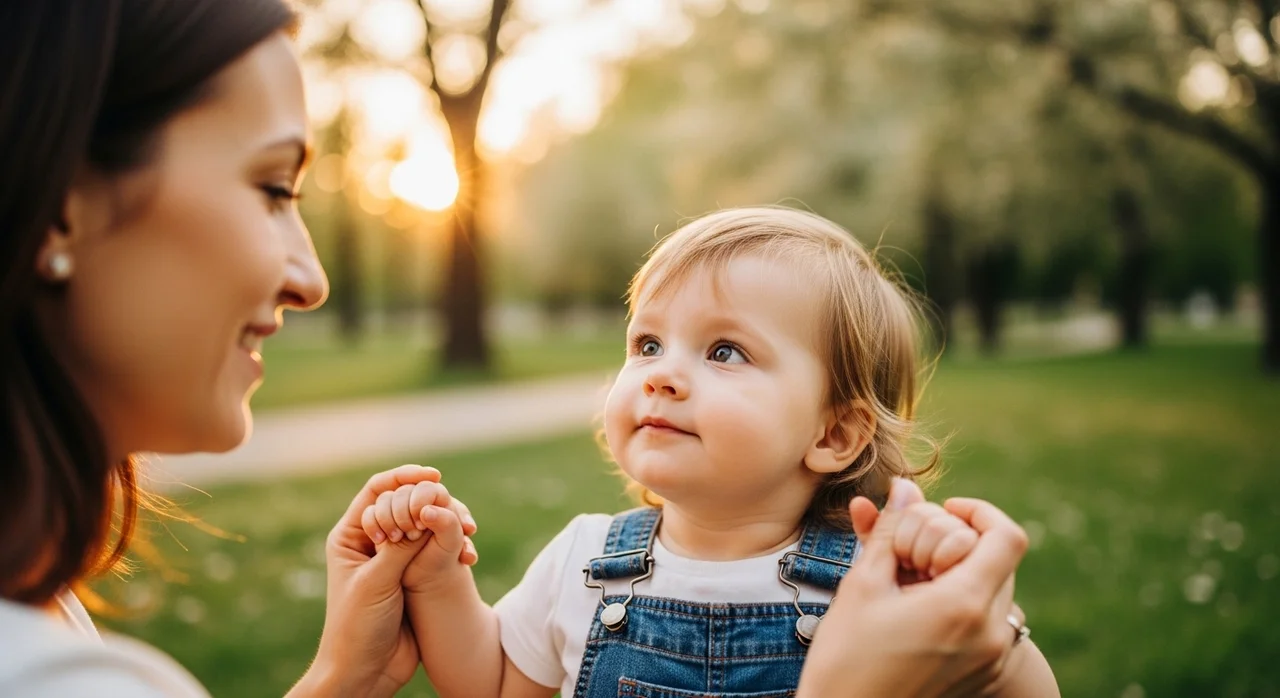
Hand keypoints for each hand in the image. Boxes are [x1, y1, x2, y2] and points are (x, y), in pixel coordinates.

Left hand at [293, 465, 475, 697]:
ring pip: (425, 526)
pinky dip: (454, 548)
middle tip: (458, 512)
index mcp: (351, 536)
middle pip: (405, 503)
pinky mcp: (414, 577)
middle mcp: (372, 542)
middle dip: (432, 502)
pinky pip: (436, 551)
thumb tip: (427, 512)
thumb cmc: (356, 628)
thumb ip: (401, 547)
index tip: (433, 476)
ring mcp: (394, 559)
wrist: (366, 672)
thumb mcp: (377, 582)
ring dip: (448, 525)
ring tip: (469, 532)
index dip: (404, 477)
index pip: (378, 491)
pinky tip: (469, 558)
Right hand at [797, 479, 1029, 697]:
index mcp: (964, 607)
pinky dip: (958, 601)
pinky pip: (985, 621)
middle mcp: (991, 634)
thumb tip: (904, 488)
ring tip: (907, 581)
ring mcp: (990, 659)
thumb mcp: (863, 585)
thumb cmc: (846, 660)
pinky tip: (914, 608)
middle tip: (910, 551)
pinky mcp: (982, 675)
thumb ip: (892, 531)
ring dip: (956, 570)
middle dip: (956, 540)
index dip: (979, 511)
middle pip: (996, 559)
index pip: (1006, 536)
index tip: (944, 507)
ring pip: (991, 588)